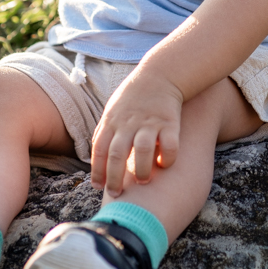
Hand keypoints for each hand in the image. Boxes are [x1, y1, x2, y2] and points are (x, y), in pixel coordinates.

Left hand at [90, 68, 182, 195]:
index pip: (99, 149)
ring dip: (141, 169)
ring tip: (143, 181)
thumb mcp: (112, 110)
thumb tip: (97, 160)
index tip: (97, 187)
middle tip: (117, 194)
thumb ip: (105, 133)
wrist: (160, 74)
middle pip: (117, 153)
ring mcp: (149, 122)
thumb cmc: (133, 97)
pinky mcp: (170, 122)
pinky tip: (164, 164)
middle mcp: (128, 123)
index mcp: (112, 121)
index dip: (97, 170)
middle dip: (114, 178)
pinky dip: (167, 158)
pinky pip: (169, 144)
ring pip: (142, 150)